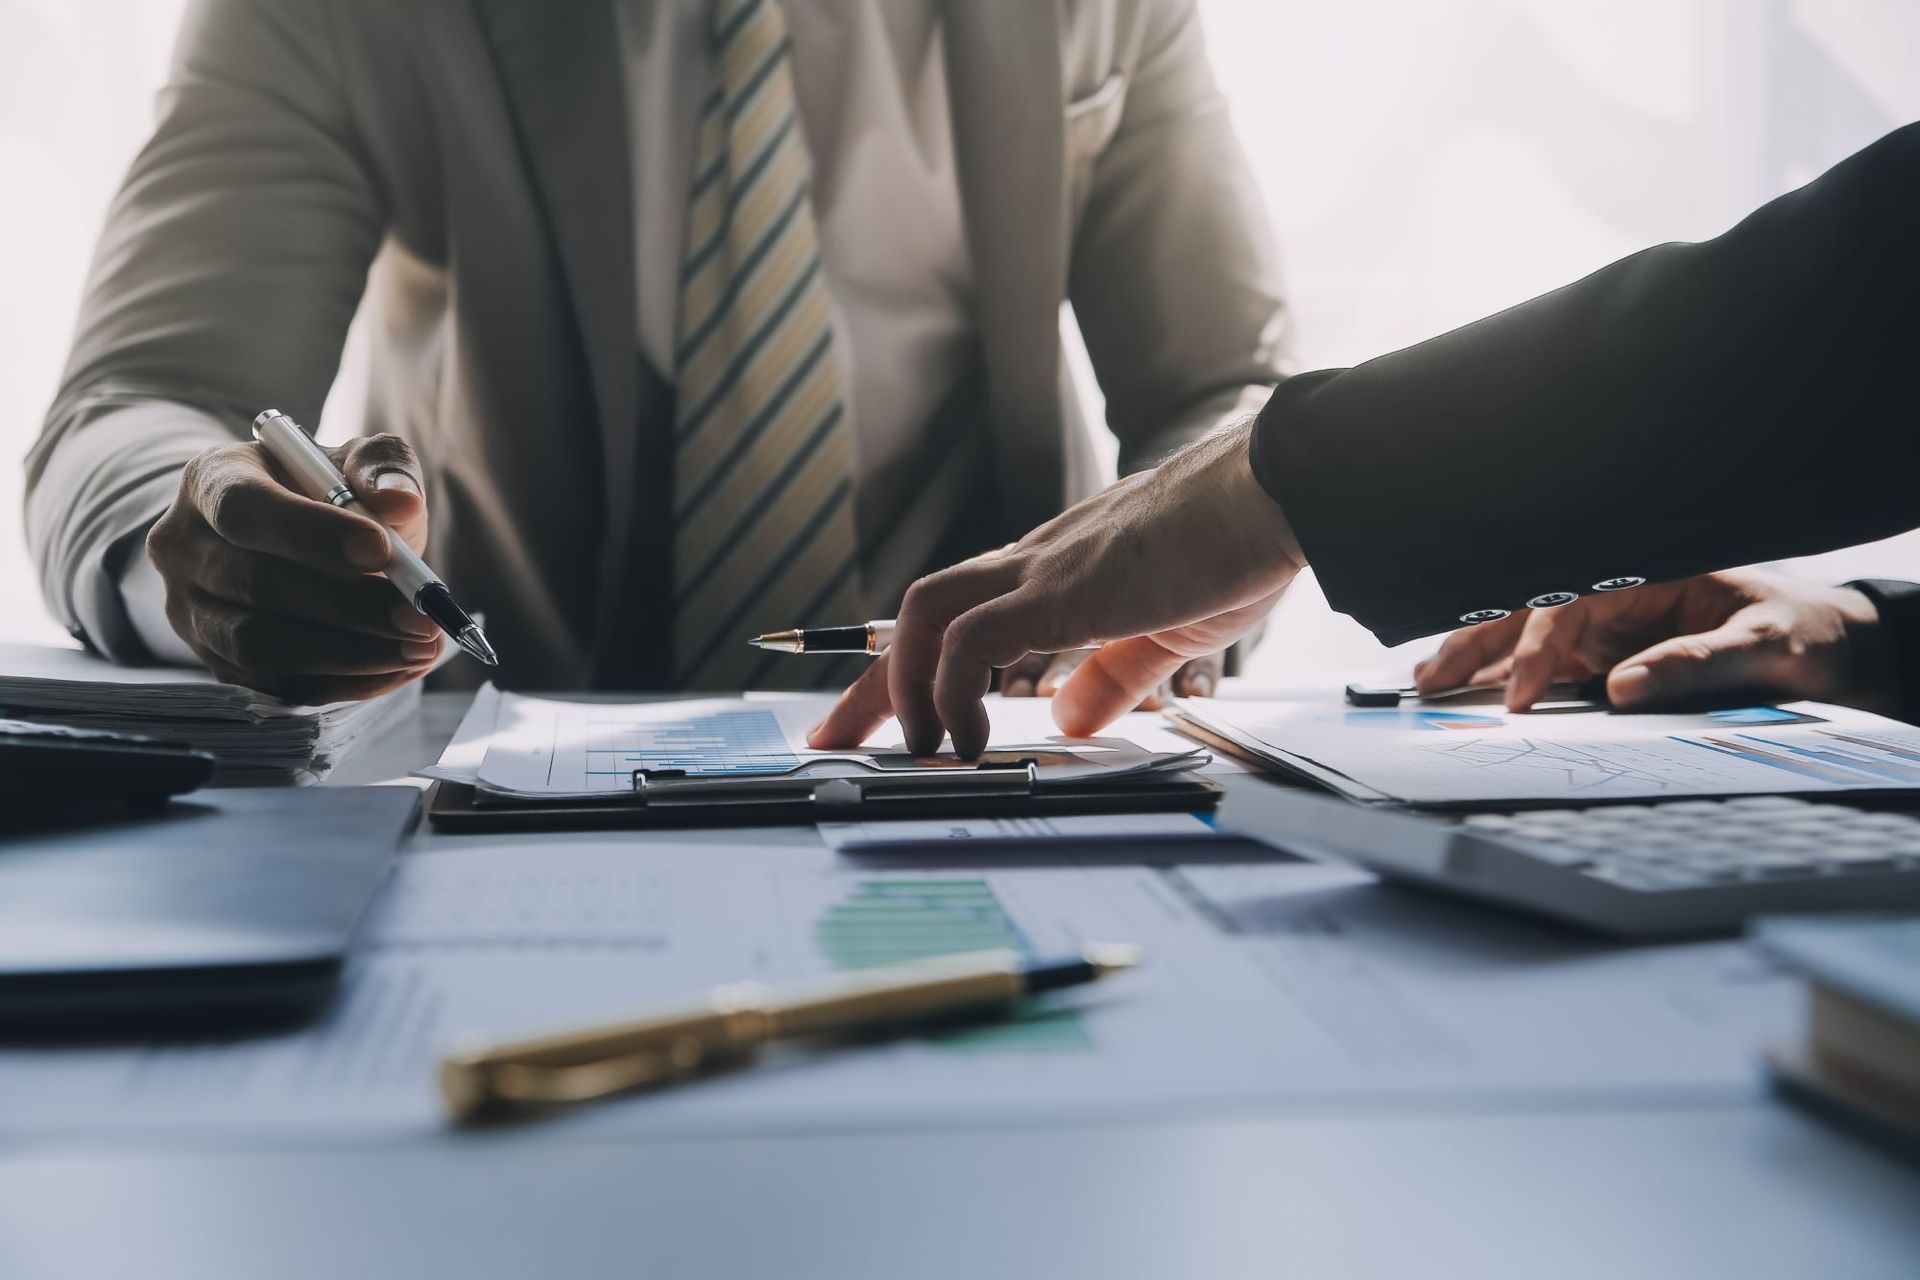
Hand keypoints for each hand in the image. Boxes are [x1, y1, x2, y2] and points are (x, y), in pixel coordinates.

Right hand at [145, 433, 442, 702]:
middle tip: (420, 618)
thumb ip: (382, 467)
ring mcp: (190, 611)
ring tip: (418, 648)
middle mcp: (184, 547)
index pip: (245, 509)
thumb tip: (399, 502)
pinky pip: (276, 686)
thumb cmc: (327, 494)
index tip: (383, 551)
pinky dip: (344, 683)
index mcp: (213, 480)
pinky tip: (397, 667)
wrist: (293, 539)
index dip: (313, 534)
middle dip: (349, 607)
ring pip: (259, 647)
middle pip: (255, 585)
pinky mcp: (216, 662)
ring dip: (349, 654)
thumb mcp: (357, 463)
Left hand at [808, 418, 1300, 755]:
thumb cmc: (1232, 548)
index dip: (907, 668)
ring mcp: (1043, 571)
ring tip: (916, 748)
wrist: (1272, 494)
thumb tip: (1071, 716)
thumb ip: (1112, 673)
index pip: (954, 618)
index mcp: (1053, 573)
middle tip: (835, 738)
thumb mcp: (1163, 630)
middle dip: (871, 681)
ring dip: (905, 683)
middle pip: (917, 612)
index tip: (877, 718)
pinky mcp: (1064, 588)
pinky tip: (972, 739)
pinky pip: (973, 640)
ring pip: (926, 612)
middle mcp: (1033, 564)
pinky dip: (953, 691)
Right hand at [1414, 569, 1894, 713]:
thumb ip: (1694, 663)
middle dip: (1476, 643)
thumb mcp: (1765, 644)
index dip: (1536, 647)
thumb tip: (1621, 688)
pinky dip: (1506, 680)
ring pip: (1528, 637)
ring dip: (1478, 659)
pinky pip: (1550, 667)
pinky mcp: (1609, 658)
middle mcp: (1618, 596)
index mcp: (1647, 574)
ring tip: (1429, 683)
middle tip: (1430, 680)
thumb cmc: (1807, 633)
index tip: (1520, 695)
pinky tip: (1469, 694)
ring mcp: (1610, 628)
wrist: (1836, 649)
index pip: (1569, 602)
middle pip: (1530, 613)